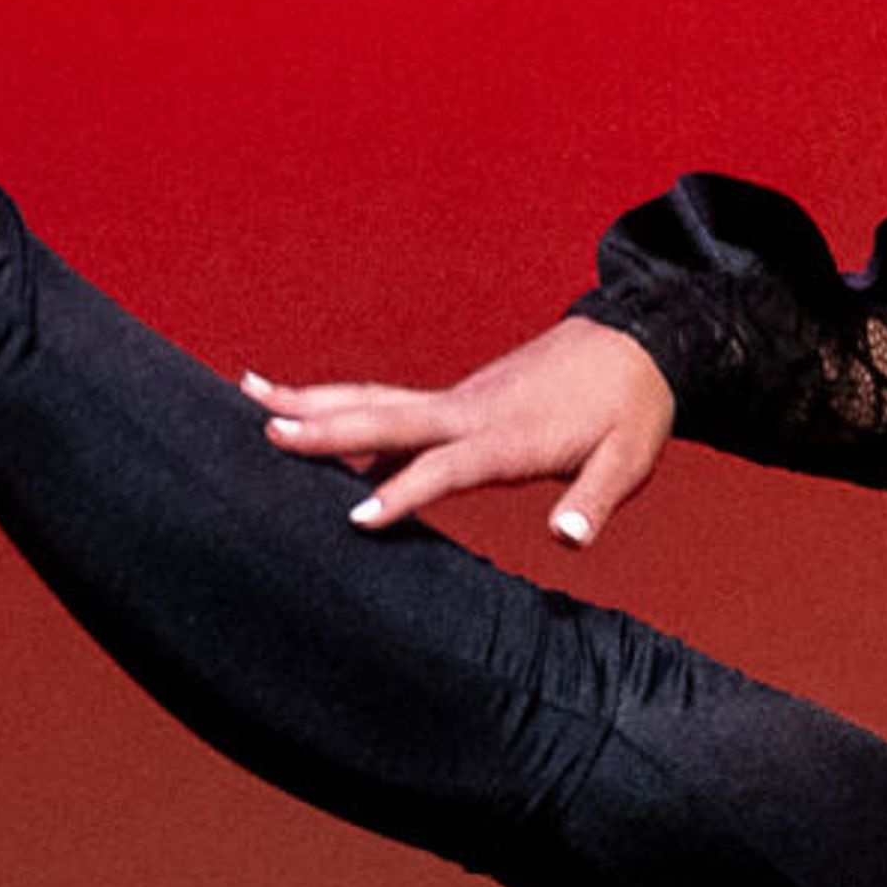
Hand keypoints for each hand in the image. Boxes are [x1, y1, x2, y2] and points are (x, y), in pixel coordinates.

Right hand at [240, 316, 677, 549]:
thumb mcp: (627, 462)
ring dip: (314, 400)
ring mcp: (460, 401)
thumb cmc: (632, 410)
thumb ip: (595, 502)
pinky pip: (390, 404)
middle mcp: (471, 411)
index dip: (403, 492)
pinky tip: (306, 418)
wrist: (637, 346)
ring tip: (249, 392)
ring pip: (377, 401)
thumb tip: (567, 539)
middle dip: (325, 426)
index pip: (445, 468)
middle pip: (388, 419)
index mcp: (509, 435)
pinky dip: (344, 408)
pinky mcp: (458, 400)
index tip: (356, 517)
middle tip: (264, 427)